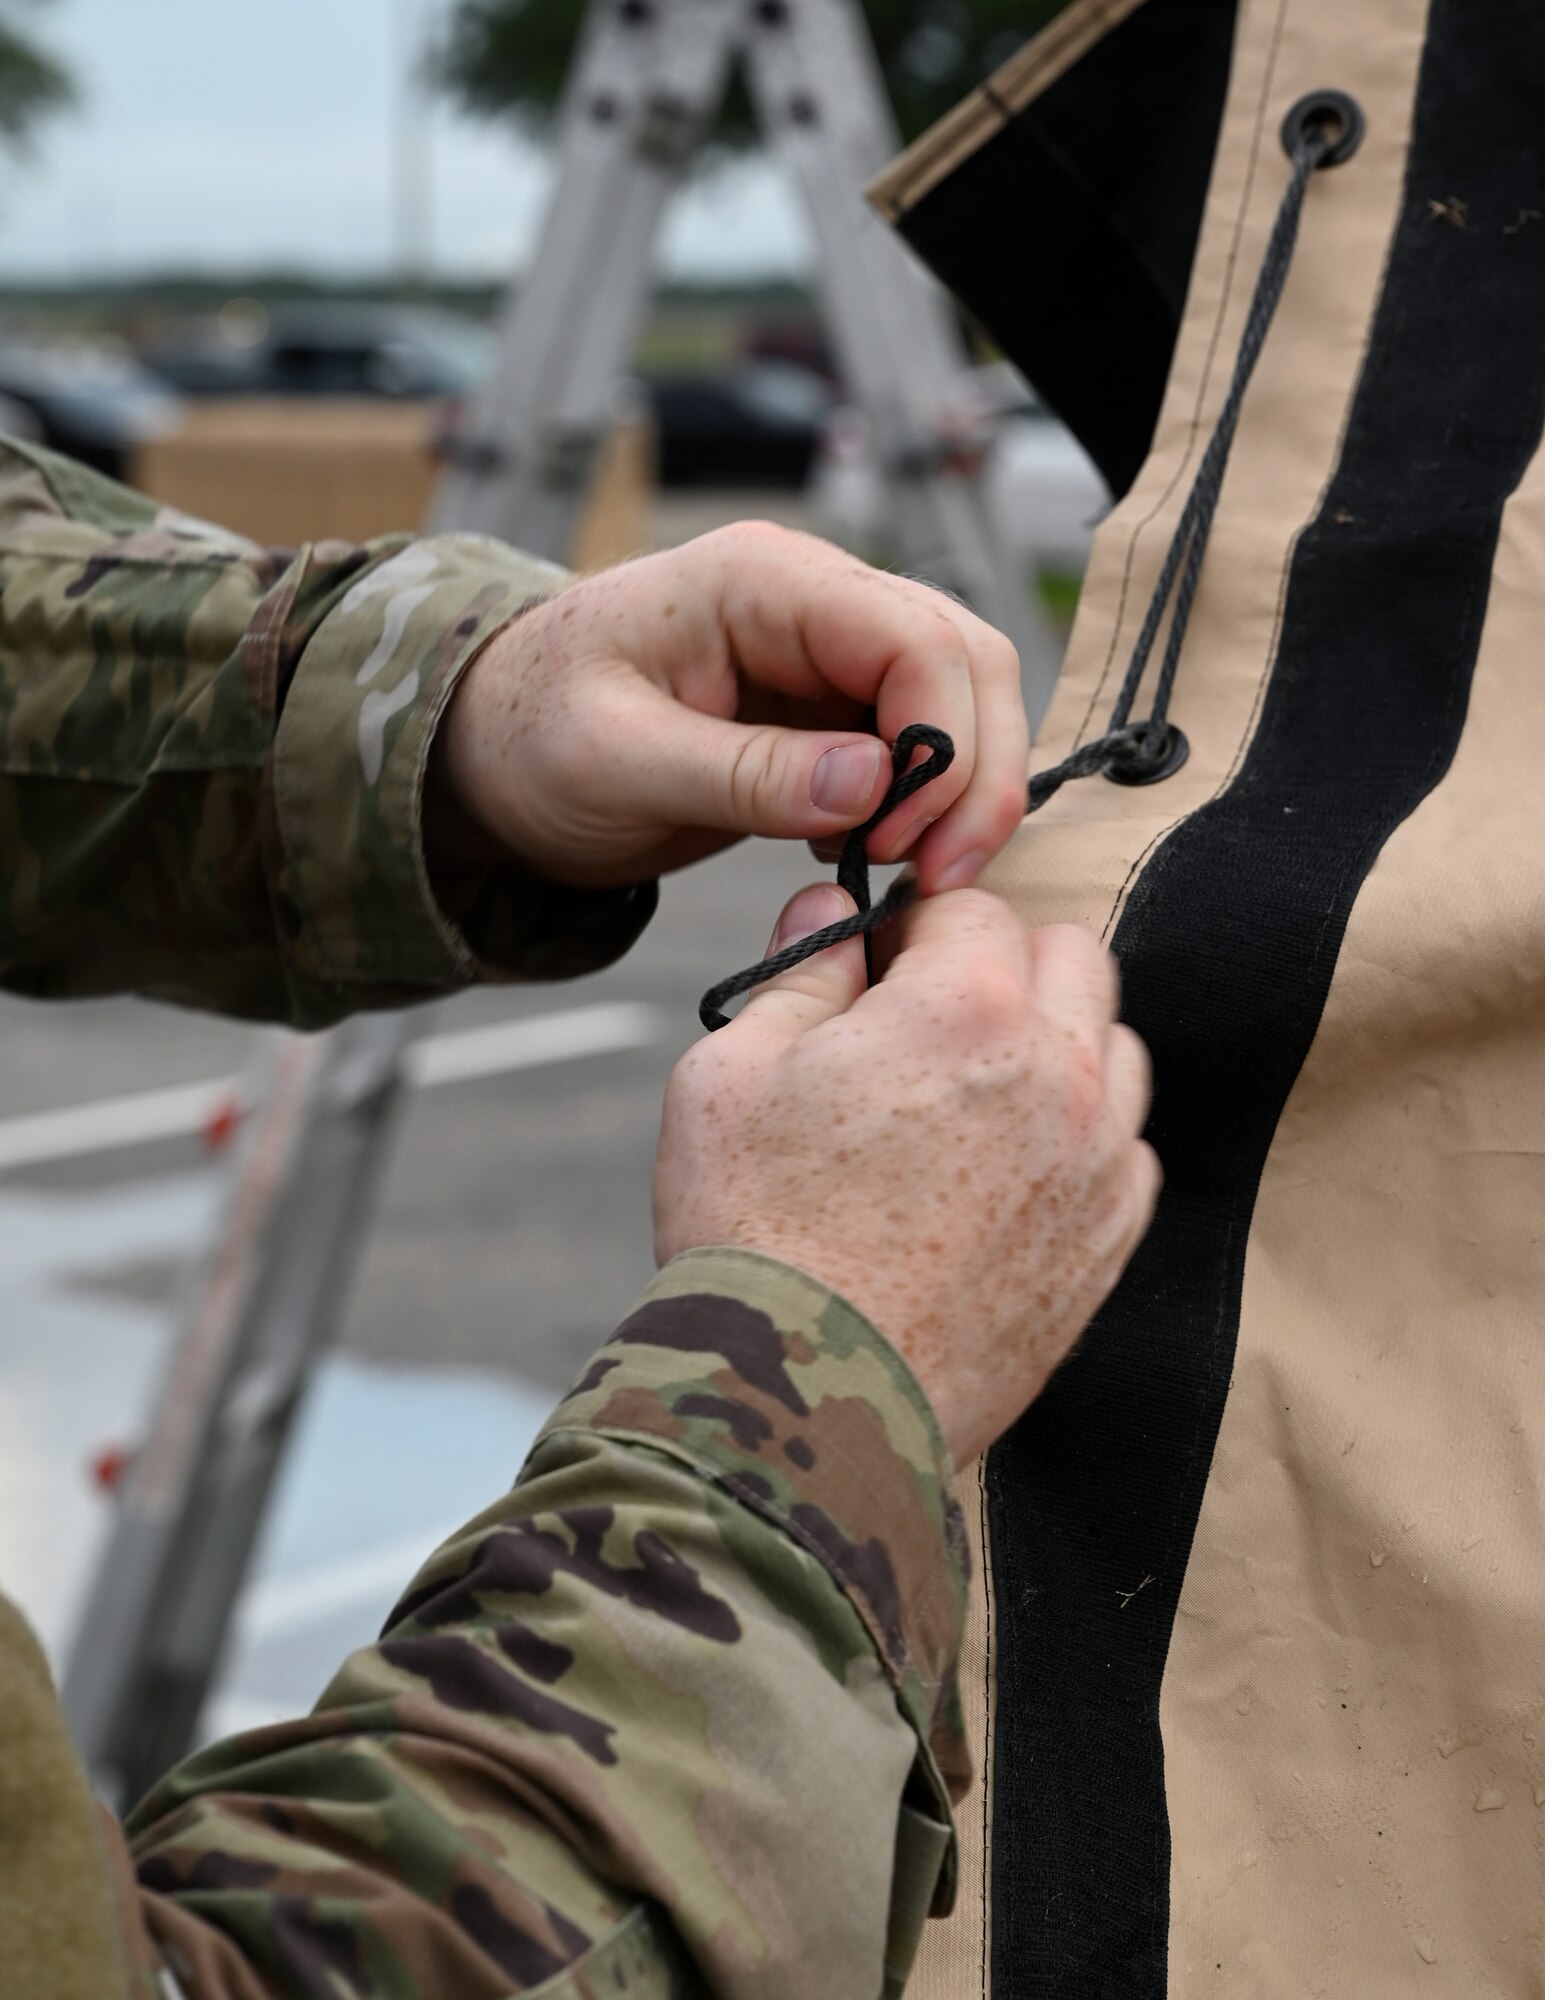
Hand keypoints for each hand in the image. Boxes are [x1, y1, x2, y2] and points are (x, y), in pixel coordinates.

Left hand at [431, 522, 1026, 892]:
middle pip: (962, 660)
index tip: (902, 840)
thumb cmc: (529, 735)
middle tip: (937, 875)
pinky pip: (915, 741)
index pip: (914, 636)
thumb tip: (873, 786)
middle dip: (973, 773)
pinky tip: (871, 852)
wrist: (491, 750)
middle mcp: (811, 598)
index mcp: (762, 578)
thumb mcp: (616, 763)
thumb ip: (744, 774)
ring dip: (959, 790)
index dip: (940, 742)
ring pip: (956, 699)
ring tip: (912, 872)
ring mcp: (825, 651)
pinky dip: (922, 801)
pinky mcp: (826, 707)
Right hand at [654, 885, 1159, 1466]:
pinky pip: (1126, 1149)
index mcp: (965, 1008)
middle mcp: (1058, 1071)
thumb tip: (826, 911)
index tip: (878, 970)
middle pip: (1070, 958)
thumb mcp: (728, 1072)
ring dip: (1055, 1045)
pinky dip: (1079, 1137)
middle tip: (925, 1022)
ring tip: (969, 1097)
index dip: (915, 928)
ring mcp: (1097, 1161)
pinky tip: (1003, 1172)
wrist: (806, 1397)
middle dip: (1001, 967)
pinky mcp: (1110, 1241)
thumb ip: (796, 974)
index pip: (973, 907)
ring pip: (1114, 1048)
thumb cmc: (752, 1228)